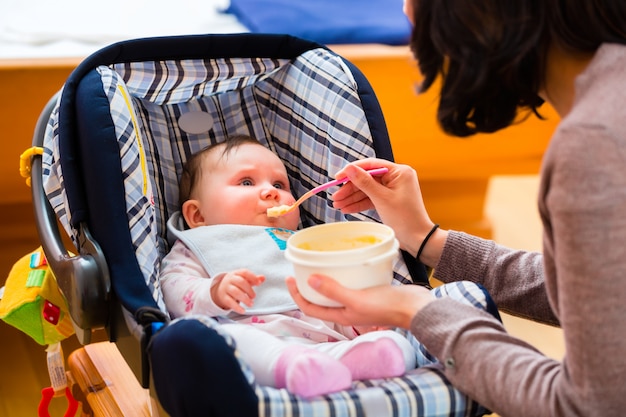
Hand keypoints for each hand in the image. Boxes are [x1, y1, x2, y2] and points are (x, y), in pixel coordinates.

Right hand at [212, 269, 264, 313]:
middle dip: (249, 290)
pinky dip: (237, 307)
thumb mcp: (244, 280)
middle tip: (254, 297)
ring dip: (245, 299)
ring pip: (235, 292)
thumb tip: (263, 278)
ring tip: (251, 304)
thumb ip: (254, 279)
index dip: (252, 277)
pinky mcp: (223, 297)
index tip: (259, 283)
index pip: (244, 272)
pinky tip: (243, 311)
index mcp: (236, 273)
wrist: (220, 289)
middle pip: (241, 282)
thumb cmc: (236, 284)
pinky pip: (230, 302)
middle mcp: (230, 279)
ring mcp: (226, 288)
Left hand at [286, 274, 433, 328]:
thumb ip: (334, 290)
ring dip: (325, 279)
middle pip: (320, 299)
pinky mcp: (369, 293)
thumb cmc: (387, 306)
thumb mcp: (357, 298)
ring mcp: (358, 302)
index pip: (310, 308)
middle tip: (301, 268)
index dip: (296, 294)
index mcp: (341, 315)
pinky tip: (345, 263)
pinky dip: (343, 274)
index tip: (289, 278)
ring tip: (319, 263)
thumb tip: (309, 280)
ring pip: (335, 291)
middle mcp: (347, 310)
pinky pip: (350, 283)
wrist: (415, 307)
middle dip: (308, 285)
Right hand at [331, 158, 436, 257]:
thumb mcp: (382, 199)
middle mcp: (396, 178)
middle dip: (350, 189)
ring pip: (367, 190)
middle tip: (335, 197)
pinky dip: (359, 204)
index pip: (371, 165)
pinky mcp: (389, 200)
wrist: (418, 239)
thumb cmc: (405, 218)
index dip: (352, 170)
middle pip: (367, 178)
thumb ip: (364, 182)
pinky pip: (371, 198)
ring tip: (338, 205)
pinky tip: (347, 208)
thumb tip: (349, 168)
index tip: (338, 177)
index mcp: (399, 172)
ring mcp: (392, 189)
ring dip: (352, 198)